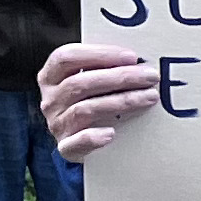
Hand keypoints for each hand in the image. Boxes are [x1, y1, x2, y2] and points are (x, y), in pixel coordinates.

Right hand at [37, 40, 159, 161]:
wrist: (80, 141)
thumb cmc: (90, 102)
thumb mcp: (90, 81)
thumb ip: (105, 69)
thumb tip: (140, 61)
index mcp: (51, 77)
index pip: (66, 57)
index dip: (98, 54)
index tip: (131, 56)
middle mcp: (50, 99)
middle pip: (80, 83)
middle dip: (120, 77)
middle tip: (150, 76)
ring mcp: (57, 124)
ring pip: (86, 109)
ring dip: (121, 101)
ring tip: (150, 97)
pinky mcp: (66, 147)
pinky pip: (76, 142)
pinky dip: (93, 137)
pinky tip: (112, 133)